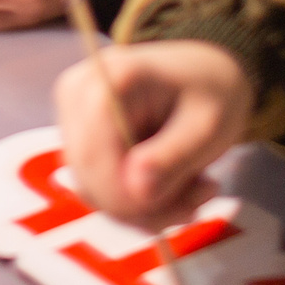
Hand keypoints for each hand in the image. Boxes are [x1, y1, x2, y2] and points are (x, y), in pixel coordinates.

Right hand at [55, 40, 253, 228]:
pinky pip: (98, 189)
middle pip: (89, 176)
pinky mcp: (80, 139)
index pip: (92, 152)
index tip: (183, 208)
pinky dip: (138, 204)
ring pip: (93, 190)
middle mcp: (77, 94)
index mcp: (109, 78)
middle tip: (199, 203)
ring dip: (146, 210)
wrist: (203, 74)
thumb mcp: (208, 125)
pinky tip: (176, 192)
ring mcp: (73, 117)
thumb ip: (172, 157)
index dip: (125, 195)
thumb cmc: (211, 91)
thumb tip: (136, 193)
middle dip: (144, 208)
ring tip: (196, 193)